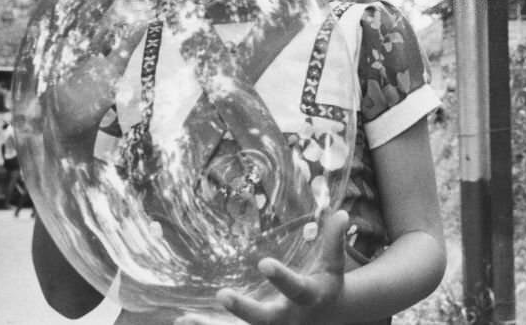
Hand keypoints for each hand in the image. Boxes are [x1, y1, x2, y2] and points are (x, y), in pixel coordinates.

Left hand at [175, 210, 349, 324]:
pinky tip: (183, 320)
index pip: (294, 288)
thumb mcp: (334, 265)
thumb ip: (334, 240)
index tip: (264, 262)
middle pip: (263, 318)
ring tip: (186, 318)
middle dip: (243, 309)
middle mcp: (287, 319)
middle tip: (222, 294)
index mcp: (307, 298)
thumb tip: (343, 212)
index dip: (280, 278)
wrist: (326, 320)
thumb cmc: (326, 286)